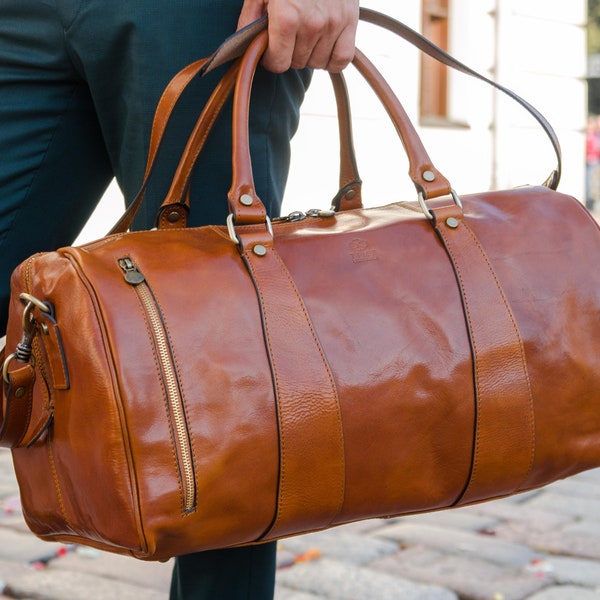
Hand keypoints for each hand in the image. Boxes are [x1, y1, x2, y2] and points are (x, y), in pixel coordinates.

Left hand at [237, 0, 358, 72]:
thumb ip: (251, 18)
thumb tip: (244, 47)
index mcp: (287, 16)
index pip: (278, 63)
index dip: (271, 59)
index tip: (271, 50)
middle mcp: (312, 23)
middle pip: (297, 64)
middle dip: (290, 54)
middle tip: (289, 35)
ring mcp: (333, 23)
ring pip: (317, 63)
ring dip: (310, 55)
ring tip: (306, 35)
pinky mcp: (350, 22)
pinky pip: (341, 60)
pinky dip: (332, 59)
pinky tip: (324, 47)